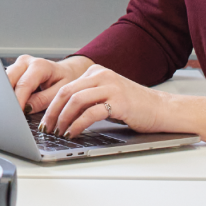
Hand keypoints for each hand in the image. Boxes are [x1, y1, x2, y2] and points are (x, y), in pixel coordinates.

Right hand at [5, 54, 92, 113]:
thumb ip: (44, 100)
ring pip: (4, 80)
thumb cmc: (65, 80)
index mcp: (40, 65)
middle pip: (8, 79)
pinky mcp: (13, 70)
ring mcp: (17, 64)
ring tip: (10, 109)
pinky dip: (7, 93)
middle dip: (7, 97)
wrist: (66, 71)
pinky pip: (5, 81)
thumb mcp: (60, 91)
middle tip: (10, 114)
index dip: (18, 100)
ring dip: (5, 95)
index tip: (15, 114)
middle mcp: (26, 61)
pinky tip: (11, 102)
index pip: (24, 84)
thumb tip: (27, 108)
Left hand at [40, 63, 172, 137]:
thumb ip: (86, 99)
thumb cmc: (133, 107)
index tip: (44, 120)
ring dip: (63, 119)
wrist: (162, 109)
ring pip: (75, 100)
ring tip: (58, 132)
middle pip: (66, 92)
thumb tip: (59, 114)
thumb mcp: (105, 97)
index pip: (64, 87)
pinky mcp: (119, 101)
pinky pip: (91, 112)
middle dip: (52, 113)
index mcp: (95, 72)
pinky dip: (78, 124)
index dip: (50, 105)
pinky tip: (73, 133)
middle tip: (45, 128)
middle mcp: (101, 76)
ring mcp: (111, 87)